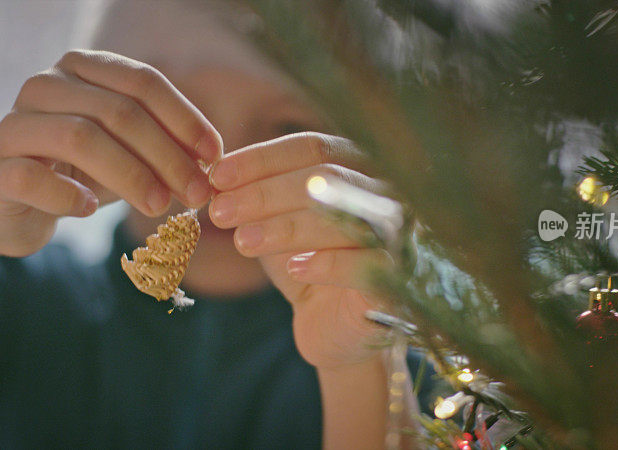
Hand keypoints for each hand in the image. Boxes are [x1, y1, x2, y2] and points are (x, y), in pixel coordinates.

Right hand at [0, 50, 220, 260]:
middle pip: (119, 111)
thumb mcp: (132, 152)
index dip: (185, 119)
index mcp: (85, 69)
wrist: (16, 203)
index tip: (215, 157)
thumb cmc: (85, 171)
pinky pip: (35, 177)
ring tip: (160, 206)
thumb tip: (213, 162)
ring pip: (80, 137)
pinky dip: (69, 196)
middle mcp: (47, 85)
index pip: (144, 82)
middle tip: (197, 194)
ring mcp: (16, 124)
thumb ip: (167, 147)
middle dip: (167, 155)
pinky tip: (90, 209)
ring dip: (131, 175)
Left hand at [208, 132, 392, 369]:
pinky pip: (366, 265)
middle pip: (328, 178)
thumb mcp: (278, 225)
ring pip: (345, 218)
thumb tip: (215, 174)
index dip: (263, 159)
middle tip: (220, 211)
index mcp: (361, 169)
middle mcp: (390, 195)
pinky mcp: (402, 281)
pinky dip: (327, 263)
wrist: (336, 329)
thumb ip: (257, 197)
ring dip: (287, 227)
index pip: (314, 148)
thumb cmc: (309, 266)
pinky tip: (295, 269)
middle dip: (266, 192)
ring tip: (243, 241)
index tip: (217, 177)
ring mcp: (401, 236)